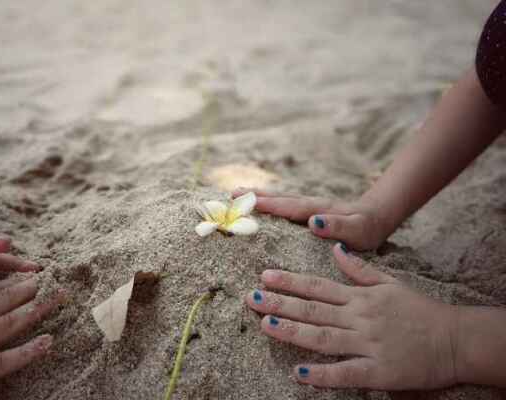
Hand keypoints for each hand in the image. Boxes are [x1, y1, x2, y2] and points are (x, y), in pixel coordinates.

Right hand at [233, 189, 391, 250]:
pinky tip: (258, 204)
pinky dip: (268, 202)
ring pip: (280, 199)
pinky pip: (284, 205)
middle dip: (255, 196)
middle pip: (279, 198)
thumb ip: (337, 226)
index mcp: (317, 209)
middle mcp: (309, 204)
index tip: (244, 202)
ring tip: (237, 193)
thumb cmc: (367, 228)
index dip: (267, 204)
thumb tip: (313, 221)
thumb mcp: (358, 231)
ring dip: (259, 196)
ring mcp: (308, 206)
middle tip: (230, 193)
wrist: (378, 218)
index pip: (288, 206)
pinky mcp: (308, 211)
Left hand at [245, 243, 458, 389]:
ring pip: (323, 337)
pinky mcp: (378, 371)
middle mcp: (360, 318)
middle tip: (252, 298)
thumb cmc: (420, 311)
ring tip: (265, 325)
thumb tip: (336, 250)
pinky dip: (322, 374)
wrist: (455, 340)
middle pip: (313, 309)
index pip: (318, 286)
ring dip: (292, 331)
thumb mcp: (390, 284)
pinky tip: (299, 373)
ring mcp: (368, 344)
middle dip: (280, 303)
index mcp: (360, 298)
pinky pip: (346, 372)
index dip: (290, 281)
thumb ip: (359, 270)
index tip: (264, 276)